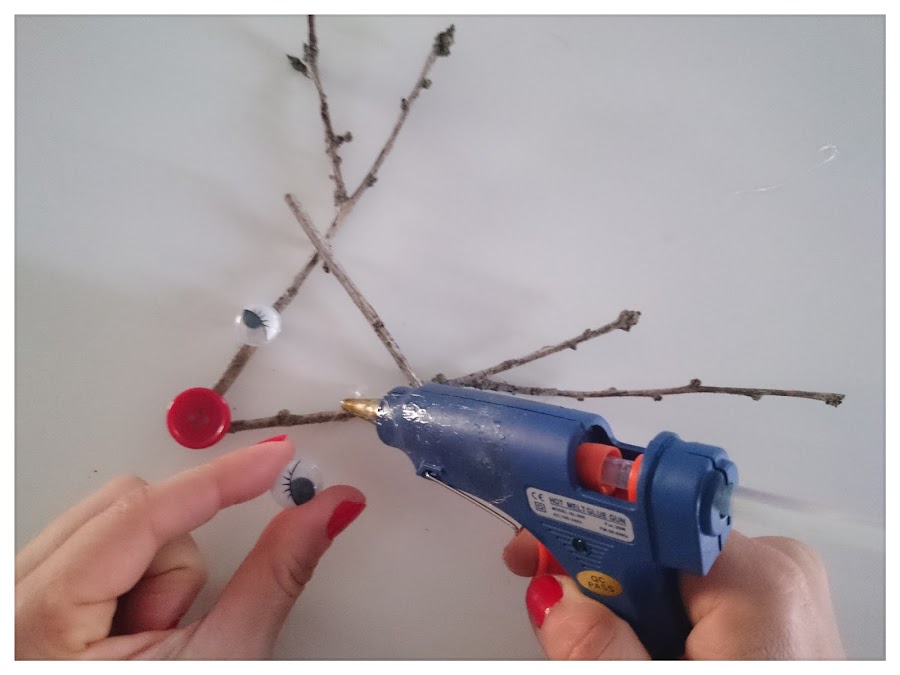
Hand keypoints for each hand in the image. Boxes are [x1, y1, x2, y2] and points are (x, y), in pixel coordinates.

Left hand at [15, 438, 365, 658]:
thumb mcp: (220, 663)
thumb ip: (274, 576)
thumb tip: (322, 513)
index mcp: (42, 620)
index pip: (142, 514)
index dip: (221, 479)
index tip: (275, 457)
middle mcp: (17, 596)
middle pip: (129, 506)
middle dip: (176, 559)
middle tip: (175, 623)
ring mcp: (21, 592)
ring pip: (117, 516)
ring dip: (157, 569)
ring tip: (149, 637)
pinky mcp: (36, 591)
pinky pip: (99, 537)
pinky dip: (134, 572)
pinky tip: (131, 627)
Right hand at [503, 529, 844, 658]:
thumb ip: (600, 651)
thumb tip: (554, 598)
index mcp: (755, 582)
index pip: (646, 514)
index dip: (580, 527)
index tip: (537, 551)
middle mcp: (775, 568)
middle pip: (650, 542)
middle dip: (603, 585)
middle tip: (574, 628)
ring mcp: (781, 584)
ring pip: (666, 566)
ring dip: (631, 607)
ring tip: (637, 656)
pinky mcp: (777, 603)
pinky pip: (694, 585)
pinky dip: (663, 615)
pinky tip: (660, 651)